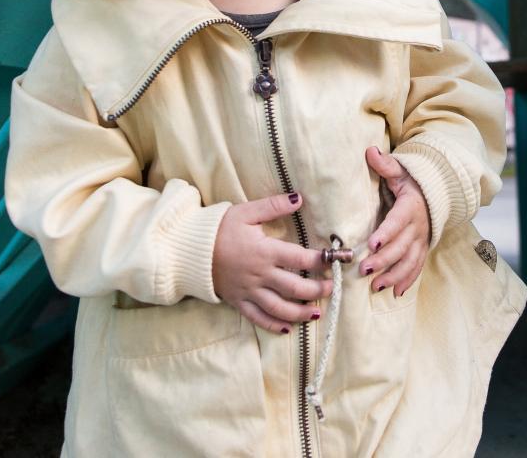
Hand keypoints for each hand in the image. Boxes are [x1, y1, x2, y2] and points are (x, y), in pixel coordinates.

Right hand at [212, 192, 332, 333]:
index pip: (300, 258)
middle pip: (295, 287)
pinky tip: (288, 328)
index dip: (322, 260)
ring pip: (280, 308)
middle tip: (332, 289)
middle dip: (317, 290)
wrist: (188, 250)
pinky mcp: (238, 302)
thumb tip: (299, 198)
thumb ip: (273, 205)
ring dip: (301, 312)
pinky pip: (258, 318)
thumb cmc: (219, 228)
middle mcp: (259, 274)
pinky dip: (274, 326)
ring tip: (317, 312)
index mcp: (265, 251)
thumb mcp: (246, 212)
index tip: (337, 261)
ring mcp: (249, 291)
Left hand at [362, 146, 430, 296]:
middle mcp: (418, 227)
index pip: (398, 221)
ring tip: (376, 286)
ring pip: (409, 261)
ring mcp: (421, 241)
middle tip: (365, 269)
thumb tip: (370, 151)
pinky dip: (407, 281)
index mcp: (410, 207)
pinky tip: (395, 293)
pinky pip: (416, 268)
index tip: (373, 243)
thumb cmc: (412, 183)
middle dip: (384, 260)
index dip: (387, 233)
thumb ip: (386, 165)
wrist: (435, 194)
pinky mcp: (422, 250)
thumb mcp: (400, 171)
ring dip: (394, 275)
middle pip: (402, 246)